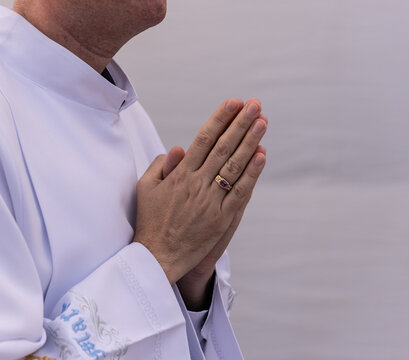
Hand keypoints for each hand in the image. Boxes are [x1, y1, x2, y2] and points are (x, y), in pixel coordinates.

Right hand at [133, 98, 267, 284]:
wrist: (157, 256)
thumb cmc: (150, 220)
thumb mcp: (146, 188)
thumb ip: (161, 165)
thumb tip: (179, 148)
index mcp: (179, 175)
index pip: (203, 139)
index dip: (220, 119)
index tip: (233, 103)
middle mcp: (197, 184)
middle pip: (223, 147)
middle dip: (240, 123)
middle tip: (255, 104)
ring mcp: (211, 201)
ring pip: (234, 166)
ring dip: (250, 142)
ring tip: (263, 121)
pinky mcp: (222, 218)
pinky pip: (240, 192)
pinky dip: (252, 173)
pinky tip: (262, 155)